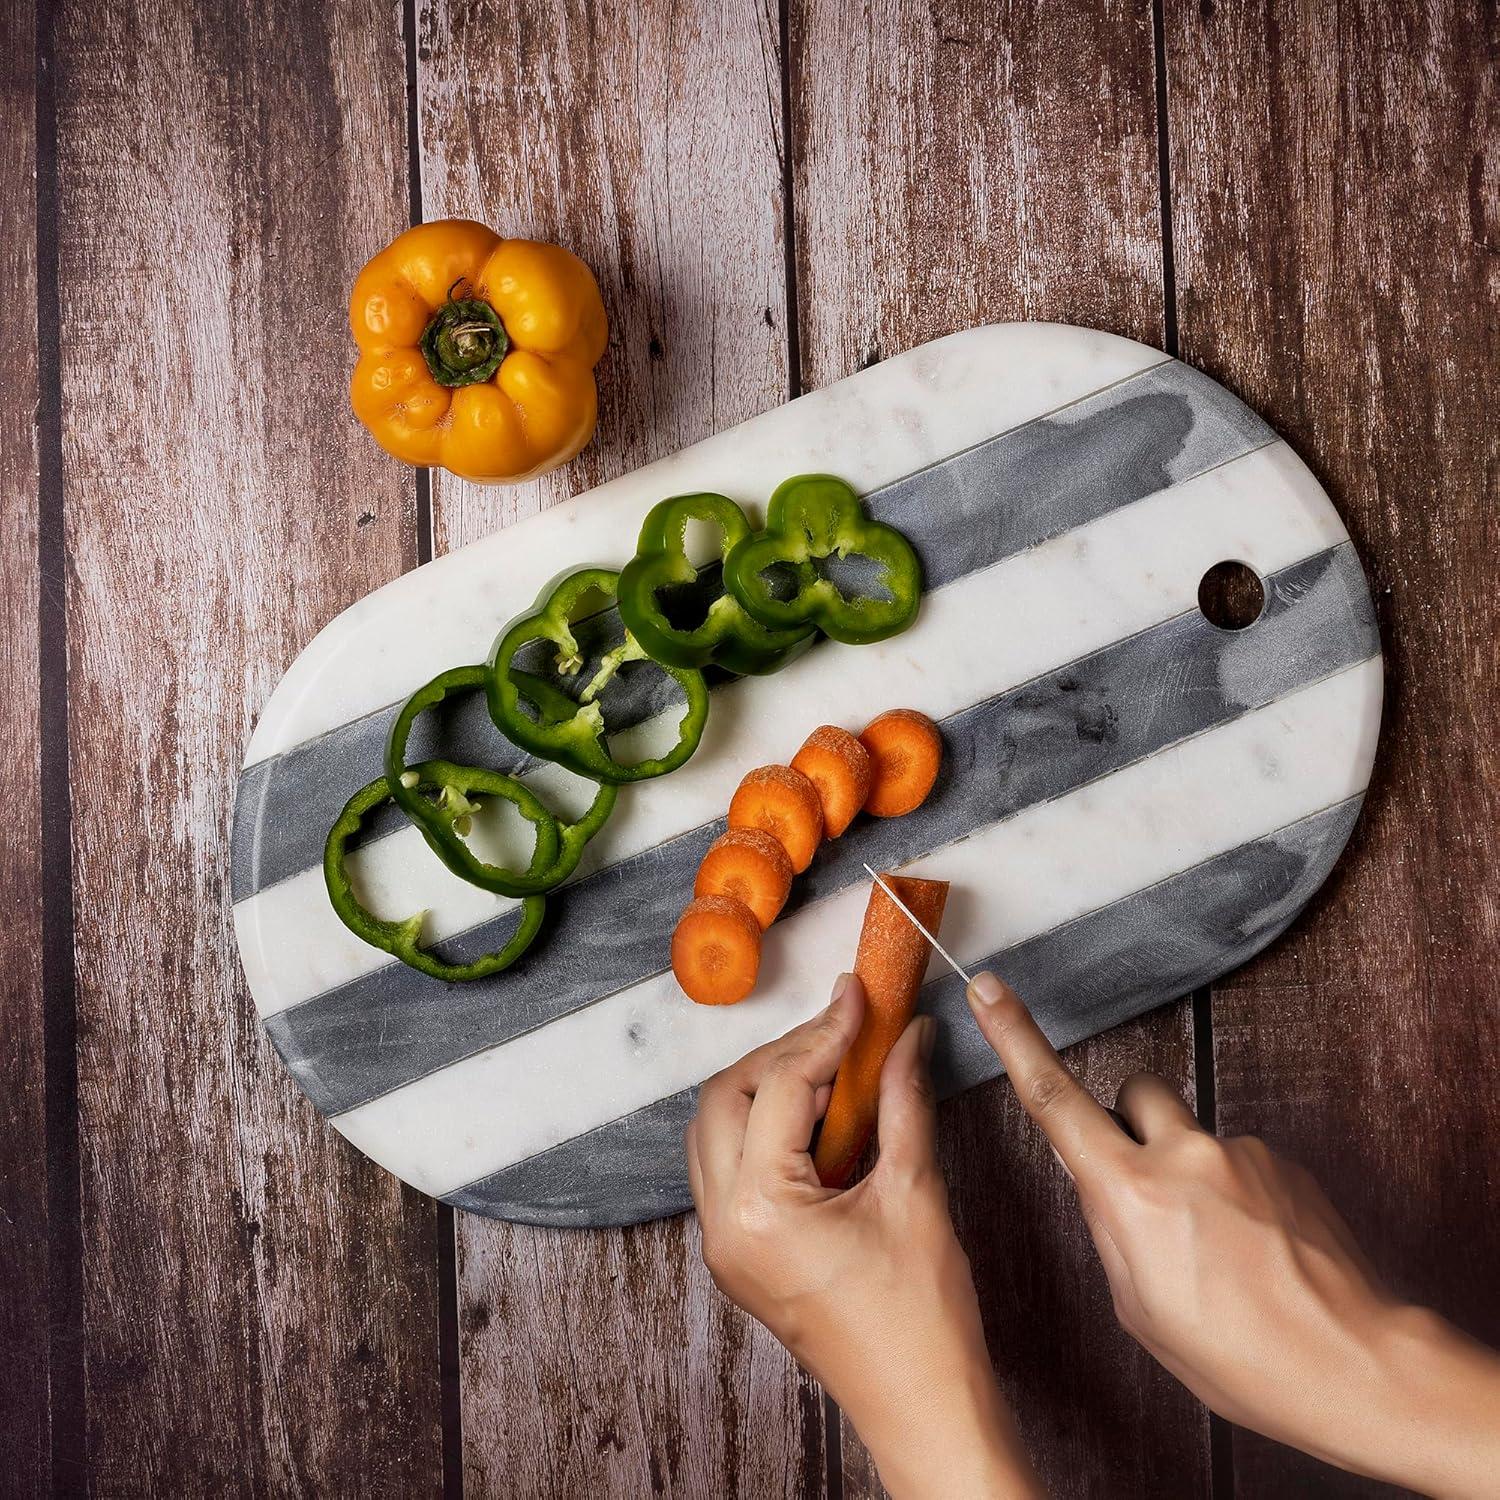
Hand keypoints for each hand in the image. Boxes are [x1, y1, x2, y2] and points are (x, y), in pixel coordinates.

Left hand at [687, 974, 1042, 1499]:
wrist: (922, 1407)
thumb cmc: (923, 1321)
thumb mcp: (916, 1194)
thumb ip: (903, 1101)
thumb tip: (904, 1036)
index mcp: (760, 1212)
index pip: (777, 1087)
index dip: (824, 1033)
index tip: (858, 998)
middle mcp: (723, 1227)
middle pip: (724, 1099)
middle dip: (782, 1055)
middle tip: (844, 1032)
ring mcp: (724, 1246)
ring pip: (718, 1131)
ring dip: (768, 1088)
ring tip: (834, 1068)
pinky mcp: (740, 1258)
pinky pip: (731, 1169)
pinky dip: (767, 1129)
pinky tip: (821, 1116)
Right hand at [966, 970, 1499, 1498]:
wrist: (1349, 1363)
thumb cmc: (1237, 1356)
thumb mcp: (1138, 1308)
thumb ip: (1114, 1231)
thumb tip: (1112, 1196)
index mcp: (1130, 1193)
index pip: (1055, 1099)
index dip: (1014, 1037)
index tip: (989, 990)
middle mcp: (1183, 1155)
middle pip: (1136, 1092)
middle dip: (1132, 1125)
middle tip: (1149, 1186)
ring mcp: (1240, 1151)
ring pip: (1193, 1134)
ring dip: (1194, 1173)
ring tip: (1223, 1249)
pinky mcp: (1284, 1162)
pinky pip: (1240, 1160)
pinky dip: (1240, 1196)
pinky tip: (1258, 1251)